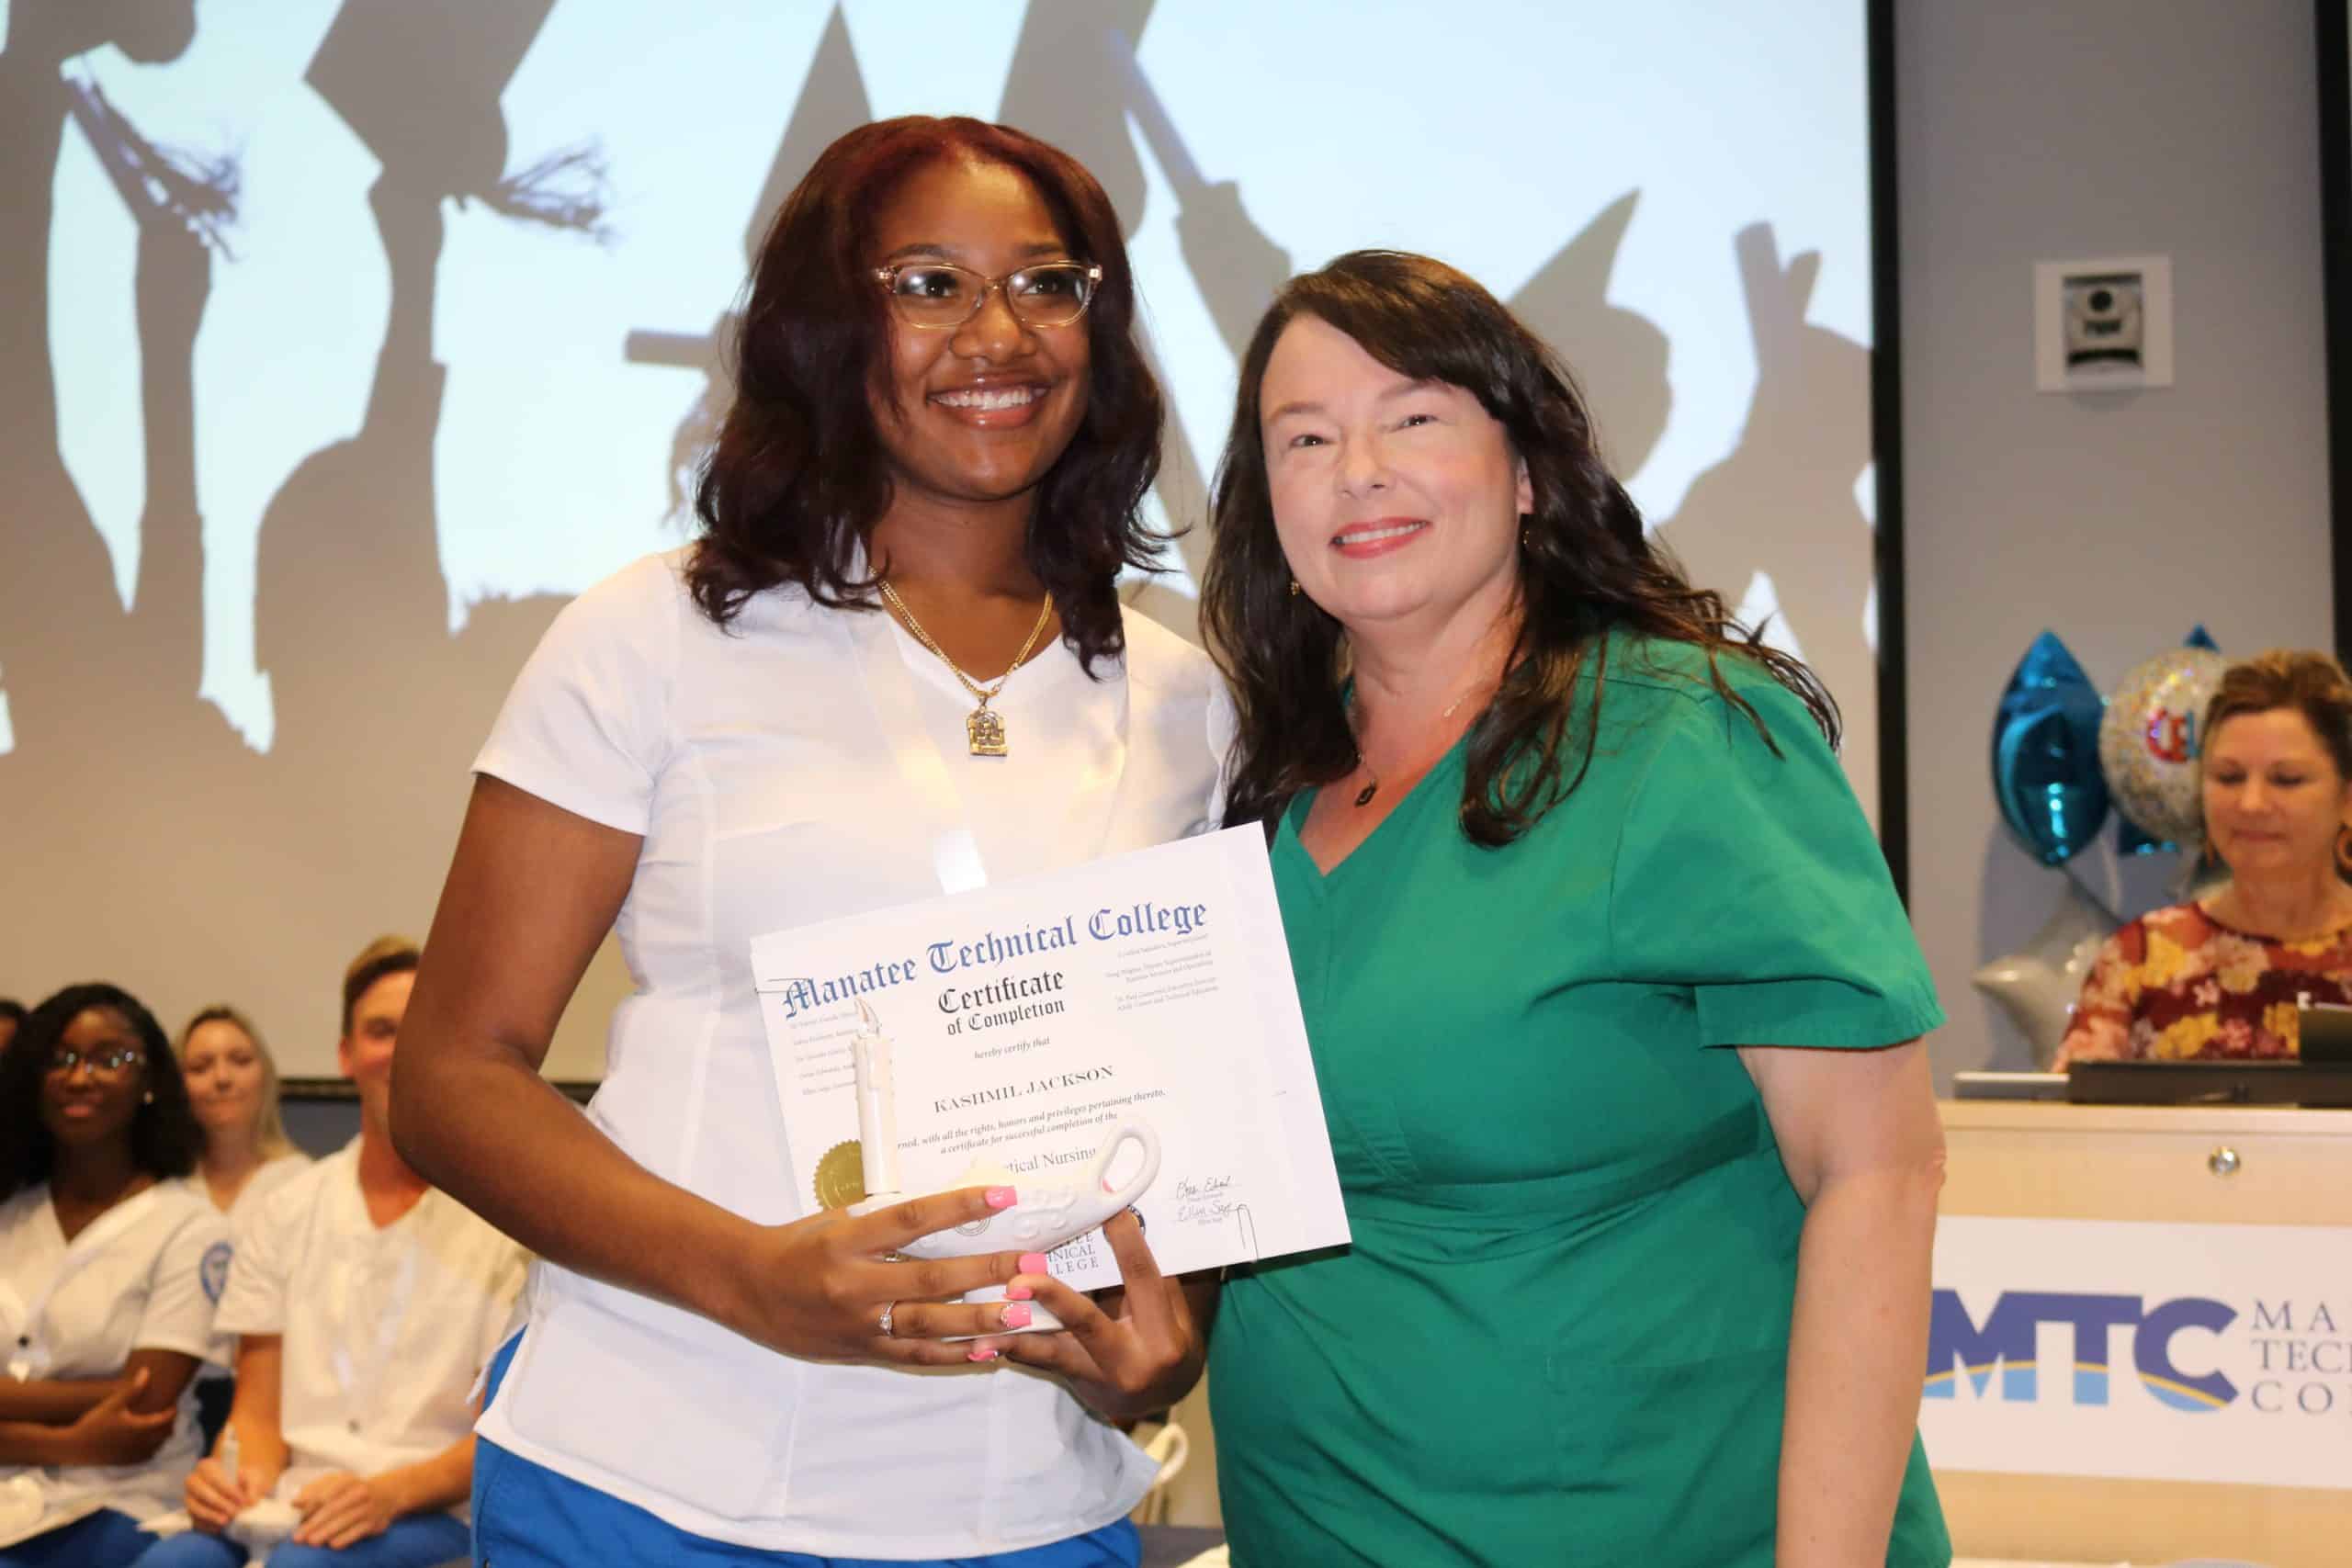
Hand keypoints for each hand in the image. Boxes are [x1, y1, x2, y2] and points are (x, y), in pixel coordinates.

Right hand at [63, 1368, 176, 1466]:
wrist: (74, 1447)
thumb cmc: (93, 1423)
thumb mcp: (113, 1404)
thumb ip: (133, 1389)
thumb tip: (147, 1371)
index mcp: (139, 1428)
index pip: (167, 1420)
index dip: (172, 1412)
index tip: (172, 1405)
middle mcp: (140, 1444)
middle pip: (166, 1435)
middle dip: (169, 1424)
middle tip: (166, 1414)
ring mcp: (133, 1455)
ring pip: (158, 1447)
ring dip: (161, 1437)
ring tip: (157, 1426)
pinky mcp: (125, 1462)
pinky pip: (146, 1457)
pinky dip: (150, 1449)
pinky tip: (145, 1440)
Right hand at [184, 1452, 265, 1533]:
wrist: (241, 1489)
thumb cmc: (245, 1480)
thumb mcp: (254, 1478)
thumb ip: (254, 1487)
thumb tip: (250, 1502)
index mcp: (207, 1466)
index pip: (213, 1476)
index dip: (227, 1489)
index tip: (241, 1499)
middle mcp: (194, 1481)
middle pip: (200, 1491)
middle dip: (219, 1503)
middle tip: (235, 1512)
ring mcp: (190, 1498)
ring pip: (194, 1507)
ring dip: (211, 1515)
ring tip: (227, 1521)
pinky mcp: (191, 1513)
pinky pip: (194, 1520)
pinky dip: (206, 1525)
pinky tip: (219, 1528)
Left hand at [291, 1471, 396, 1548]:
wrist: (388, 1493)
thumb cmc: (353, 1490)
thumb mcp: (336, 1483)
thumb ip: (314, 1491)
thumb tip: (295, 1503)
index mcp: (347, 1481)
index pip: (325, 1494)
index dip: (310, 1508)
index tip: (298, 1519)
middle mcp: (359, 1492)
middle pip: (333, 1509)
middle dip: (314, 1524)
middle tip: (298, 1537)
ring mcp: (368, 1507)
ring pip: (345, 1521)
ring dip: (327, 1532)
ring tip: (311, 1542)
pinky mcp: (375, 1522)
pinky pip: (358, 1531)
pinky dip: (345, 1538)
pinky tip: (332, 1545)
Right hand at [721, 1185, 1043, 1367]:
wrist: (748, 1288)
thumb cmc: (799, 1245)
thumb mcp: (838, 1220)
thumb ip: (887, 1220)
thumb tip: (950, 1212)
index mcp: (849, 1240)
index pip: (912, 1219)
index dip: (960, 1207)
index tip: (1005, 1197)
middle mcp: (855, 1284)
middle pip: (931, 1279)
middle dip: (987, 1272)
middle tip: (1033, 1266)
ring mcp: (859, 1324)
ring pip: (929, 1324)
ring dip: (980, 1320)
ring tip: (1022, 1313)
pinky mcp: (861, 1352)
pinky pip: (915, 1355)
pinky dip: (954, 1355)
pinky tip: (989, 1351)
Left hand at [962, 1211, 1205, 1420]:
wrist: (1165, 1396)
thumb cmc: (1168, 1339)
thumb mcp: (1172, 1310)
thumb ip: (1146, 1275)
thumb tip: (1121, 1218)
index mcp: (1162, 1333)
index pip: (1142, 1278)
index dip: (1125, 1241)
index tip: (1107, 1208)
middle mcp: (1130, 1359)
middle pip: (1085, 1321)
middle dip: (1051, 1297)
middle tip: (1018, 1279)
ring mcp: (1099, 1378)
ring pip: (1051, 1351)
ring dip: (1013, 1337)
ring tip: (979, 1332)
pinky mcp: (1076, 1384)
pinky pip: (1041, 1363)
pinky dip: (1013, 1349)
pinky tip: (980, 1344)